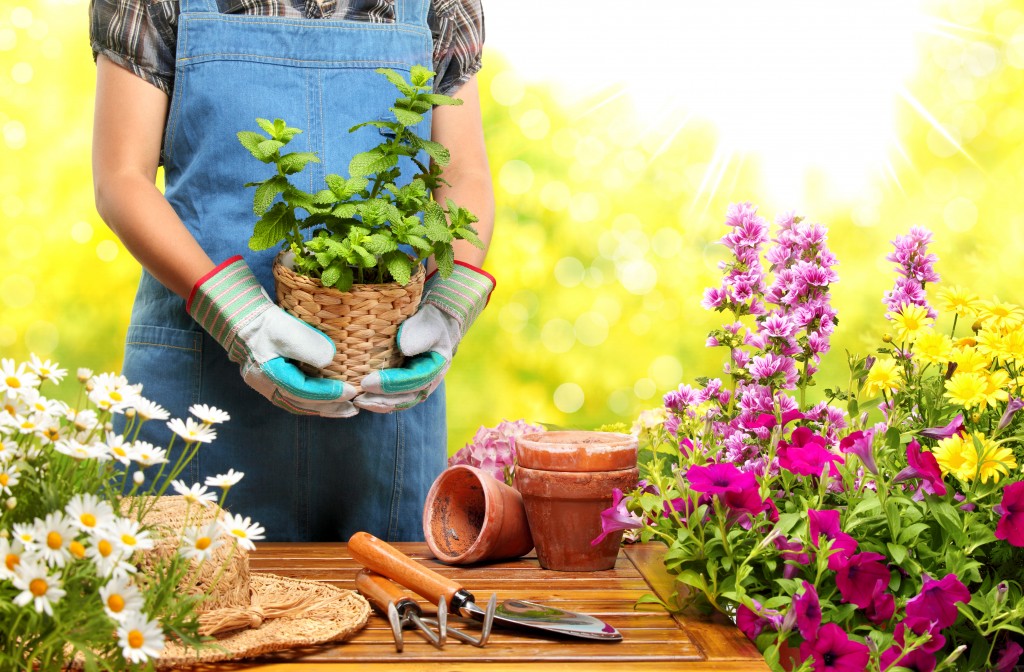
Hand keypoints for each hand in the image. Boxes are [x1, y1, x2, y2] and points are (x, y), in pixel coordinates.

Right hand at [188, 256, 357, 416]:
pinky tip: (326, 402)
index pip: (304, 391)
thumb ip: (308, 346)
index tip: (351, 391)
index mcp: (270, 375)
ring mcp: (266, 386)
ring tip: (345, 409)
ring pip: (298, 404)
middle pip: (302, 404)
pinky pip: (294, 398)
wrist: (241, 317)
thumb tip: (329, 361)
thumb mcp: (286, 329)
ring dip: (323, 408)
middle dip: (330, 408)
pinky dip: (312, 402)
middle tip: (353, 408)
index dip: (329, 394)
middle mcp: (267, 386)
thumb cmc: (263, 322)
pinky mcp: (270, 381)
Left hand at [356, 262, 494, 412]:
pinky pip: (394, 399)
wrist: (435, 327)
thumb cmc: (429, 323)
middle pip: (405, 398)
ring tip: (356, 401)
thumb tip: (404, 348)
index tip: (367, 383)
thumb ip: (418, 335)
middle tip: (358, 398)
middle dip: (381, 400)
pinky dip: (378, 402)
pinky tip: (362, 399)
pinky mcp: (408, 388)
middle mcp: (428, 383)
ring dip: (378, 404)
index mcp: (436, 367)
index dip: (390, 384)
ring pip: (399, 402)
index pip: (413, 380)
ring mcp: (418, 388)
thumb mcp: (428, 324)